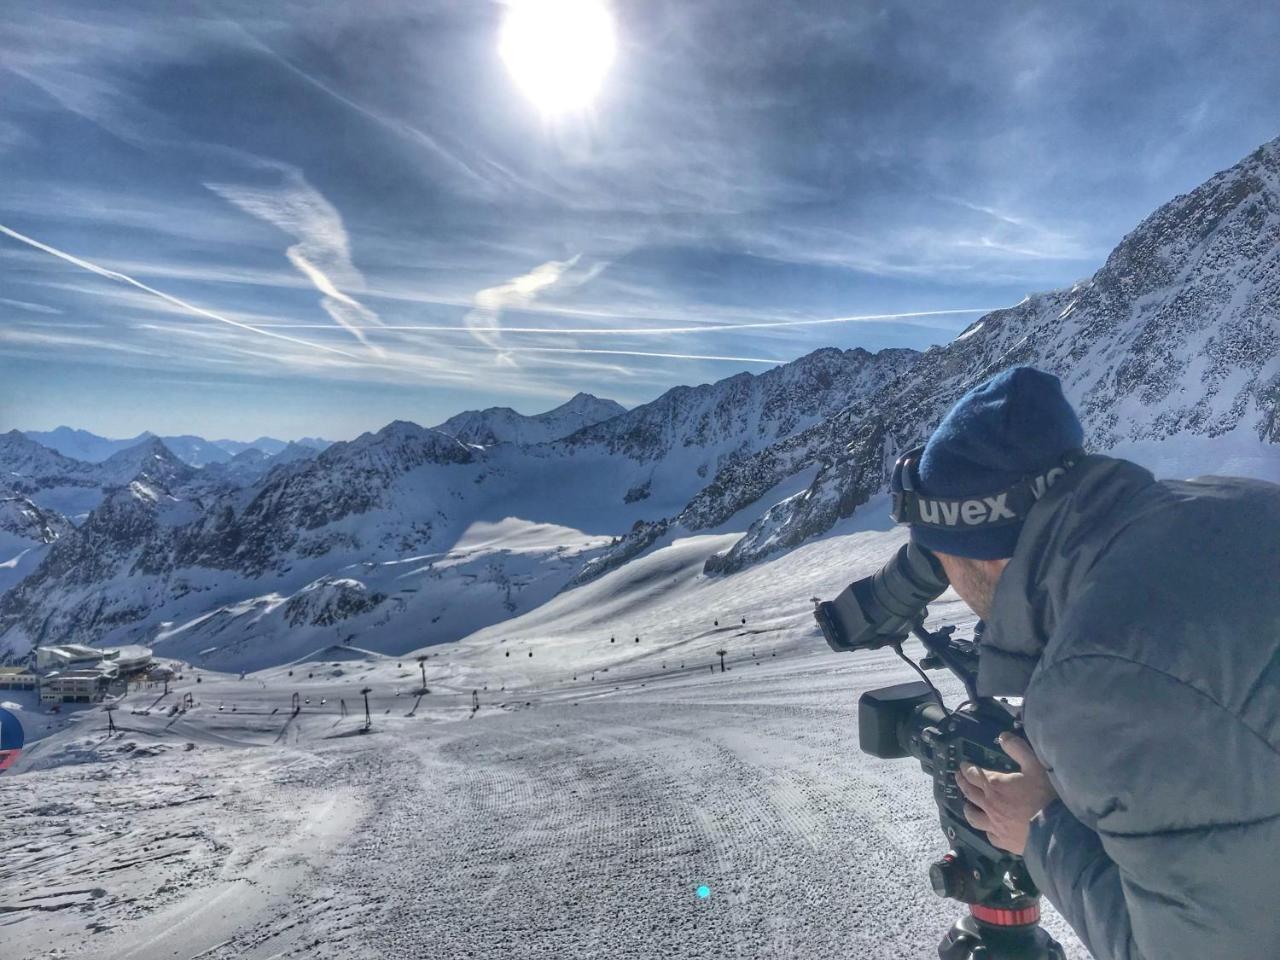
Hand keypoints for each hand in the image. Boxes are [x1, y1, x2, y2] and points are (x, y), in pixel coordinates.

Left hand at [956, 733, 1058, 855]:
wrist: (1055, 831)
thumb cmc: (1045, 796)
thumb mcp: (1035, 765)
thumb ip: (1018, 749)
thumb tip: (1002, 736)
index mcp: (994, 785)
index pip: (973, 774)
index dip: (966, 769)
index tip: (962, 766)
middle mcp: (989, 804)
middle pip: (969, 793)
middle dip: (962, 783)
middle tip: (959, 778)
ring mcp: (994, 825)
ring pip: (973, 816)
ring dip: (968, 808)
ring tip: (967, 804)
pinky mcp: (1003, 841)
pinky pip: (988, 835)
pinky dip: (986, 829)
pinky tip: (988, 828)